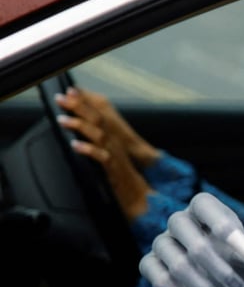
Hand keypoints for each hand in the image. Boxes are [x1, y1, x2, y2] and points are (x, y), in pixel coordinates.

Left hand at [54, 88, 153, 218]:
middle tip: (62, 98)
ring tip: (63, 119)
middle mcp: (115, 142)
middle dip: (80, 106)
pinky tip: (76, 145)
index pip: (101, 113)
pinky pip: (101, 157)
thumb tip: (80, 132)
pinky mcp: (113, 169)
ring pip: (99, 134)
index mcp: (113, 136)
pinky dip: (89, 150)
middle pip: (98, 119)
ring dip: (80, 125)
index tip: (71, 90)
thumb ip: (97, 141)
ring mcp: (114, 154)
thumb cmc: (121, 176)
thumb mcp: (109, 153)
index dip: (87, 100)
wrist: (138, 196)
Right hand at [139, 193, 243, 286]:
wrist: (220, 277)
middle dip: (218, 270)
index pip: (215, 215)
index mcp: (206, 208)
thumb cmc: (242, 260)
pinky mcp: (150, 264)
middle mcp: (180, 221)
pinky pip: (158, 280)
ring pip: (175, 264)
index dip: (235, 238)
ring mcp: (161, 242)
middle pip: (194, 243)